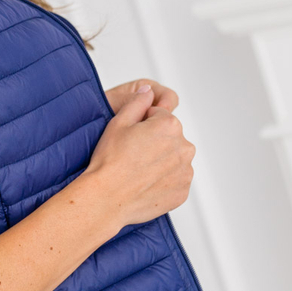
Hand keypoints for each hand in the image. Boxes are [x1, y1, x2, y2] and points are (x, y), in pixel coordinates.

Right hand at [85, 80, 195, 226]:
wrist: (106, 198)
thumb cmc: (109, 161)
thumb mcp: (118, 122)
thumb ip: (138, 102)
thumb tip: (148, 91)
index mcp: (170, 125)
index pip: (159, 116)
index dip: (141, 125)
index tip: (130, 138)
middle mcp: (184, 147)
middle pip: (170, 138)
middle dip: (155, 142)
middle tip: (132, 155)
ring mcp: (185, 171)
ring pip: (173, 159)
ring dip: (161, 162)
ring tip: (138, 171)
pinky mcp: (183, 191)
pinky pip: (174, 181)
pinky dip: (163, 181)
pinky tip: (144, 183)